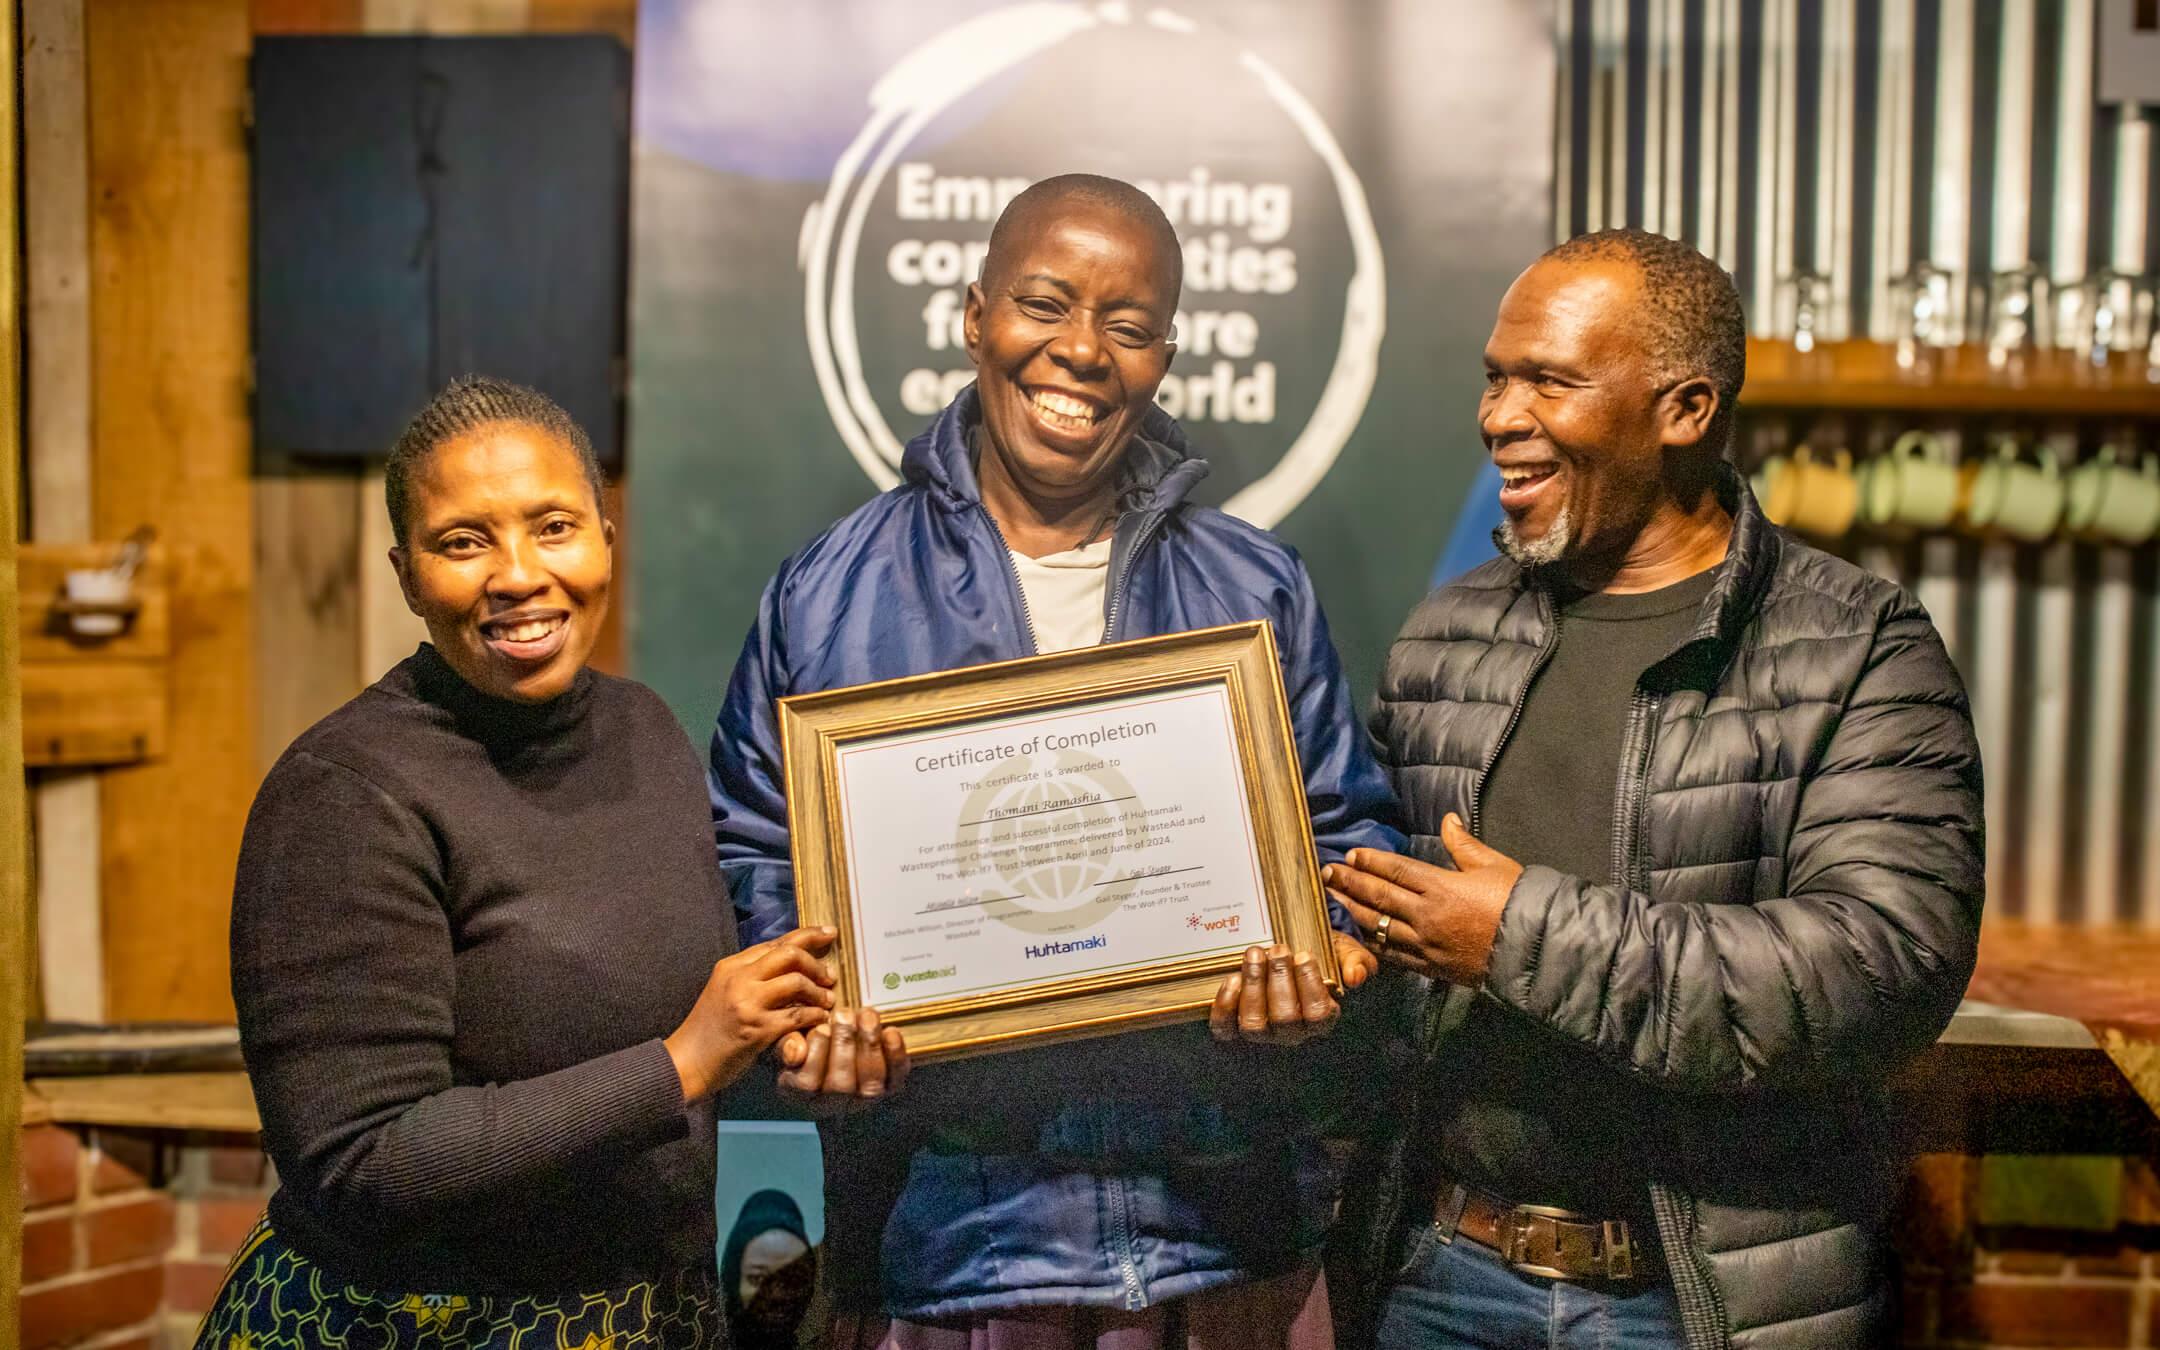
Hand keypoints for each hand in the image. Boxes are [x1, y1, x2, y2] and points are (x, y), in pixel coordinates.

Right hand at [664, 927, 836, 1102]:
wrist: (685, 1063)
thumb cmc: (709, 1030)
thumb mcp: (725, 991)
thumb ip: (753, 975)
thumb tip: (791, 960)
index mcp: (731, 966)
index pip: (776, 942)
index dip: (808, 935)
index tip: (830, 933)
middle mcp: (738, 979)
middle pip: (789, 954)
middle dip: (816, 964)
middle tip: (830, 977)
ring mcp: (746, 1003)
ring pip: (796, 982)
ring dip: (818, 992)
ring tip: (827, 1000)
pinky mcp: (756, 1029)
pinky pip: (796, 1015)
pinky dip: (814, 1016)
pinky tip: (820, 1019)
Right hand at [776, 1006, 909, 1110]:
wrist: (834, 1064)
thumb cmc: (806, 1048)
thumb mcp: (789, 1044)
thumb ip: (787, 1045)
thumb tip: (795, 1052)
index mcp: (799, 1095)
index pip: (807, 1083)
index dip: (816, 1053)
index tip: (821, 1027)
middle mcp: (831, 1106)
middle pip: (840, 1085)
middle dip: (843, 1045)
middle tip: (843, 1014)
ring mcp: (862, 1101)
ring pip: (870, 1084)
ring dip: (870, 1045)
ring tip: (866, 1014)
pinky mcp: (888, 1090)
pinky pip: (896, 1079)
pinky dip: (896, 1055)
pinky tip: (890, 1031)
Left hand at [1207, 933, 1373, 1045]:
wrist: (1289, 952)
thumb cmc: (1320, 954)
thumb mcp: (1343, 952)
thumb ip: (1356, 961)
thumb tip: (1355, 977)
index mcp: (1321, 1018)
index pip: (1318, 1015)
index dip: (1309, 986)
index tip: (1303, 954)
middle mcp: (1291, 1032)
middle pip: (1285, 1020)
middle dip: (1279, 981)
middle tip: (1277, 949)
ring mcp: (1261, 1033)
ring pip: (1254, 1025)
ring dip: (1253, 986)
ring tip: (1255, 954)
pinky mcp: (1232, 1028)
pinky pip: (1225, 1028)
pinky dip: (1226, 1005)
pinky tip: (1233, 978)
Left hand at [1324, 814, 1520, 985]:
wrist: (1537, 948)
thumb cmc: (1518, 901)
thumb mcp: (1493, 865)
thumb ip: (1463, 844)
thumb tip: (1448, 820)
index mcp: (1441, 887)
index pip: (1395, 870)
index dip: (1370, 862)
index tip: (1350, 856)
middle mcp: (1427, 915)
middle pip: (1379, 896)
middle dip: (1350, 884)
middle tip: (1326, 874)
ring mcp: (1426, 944)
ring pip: (1379, 926)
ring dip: (1353, 912)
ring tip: (1333, 900)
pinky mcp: (1431, 967)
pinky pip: (1394, 955)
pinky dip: (1373, 944)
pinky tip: (1359, 936)